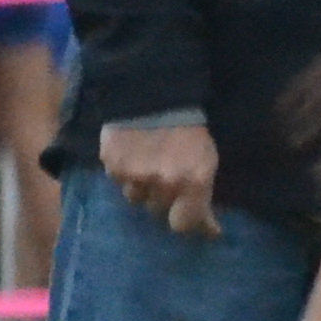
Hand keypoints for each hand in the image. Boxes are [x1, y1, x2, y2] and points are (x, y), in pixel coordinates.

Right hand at [102, 118, 221, 237]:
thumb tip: (208, 227)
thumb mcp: (207, 159)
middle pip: (157, 211)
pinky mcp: (111, 163)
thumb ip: (203, 192)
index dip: (187, 222)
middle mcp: (162, 183)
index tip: (193, 220)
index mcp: (192, 182)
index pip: (184, 223)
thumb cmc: (189, 127)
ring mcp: (134, 175)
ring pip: (135, 197)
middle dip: (164, 201)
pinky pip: (117, 179)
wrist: (153, 93)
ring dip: (142, 187)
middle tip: (167, 184)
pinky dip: (124, 171)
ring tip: (146, 165)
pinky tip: (131, 154)